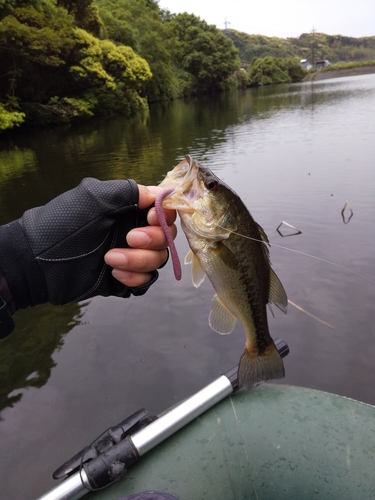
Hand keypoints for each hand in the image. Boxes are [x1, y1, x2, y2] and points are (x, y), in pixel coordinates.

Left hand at [0, 178, 176, 312]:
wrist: (39, 263)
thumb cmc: (64, 225)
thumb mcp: (94, 199)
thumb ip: (128, 192)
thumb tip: (159, 194)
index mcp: (128, 208)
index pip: (163, 210)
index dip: (164, 215)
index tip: (150, 218)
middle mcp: (134, 229)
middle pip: (165, 237)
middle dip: (152, 239)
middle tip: (129, 238)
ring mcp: (131, 255)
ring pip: (158, 259)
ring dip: (139, 260)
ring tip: (110, 259)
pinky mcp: (126, 277)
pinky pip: (146, 280)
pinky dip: (136, 278)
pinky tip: (116, 275)